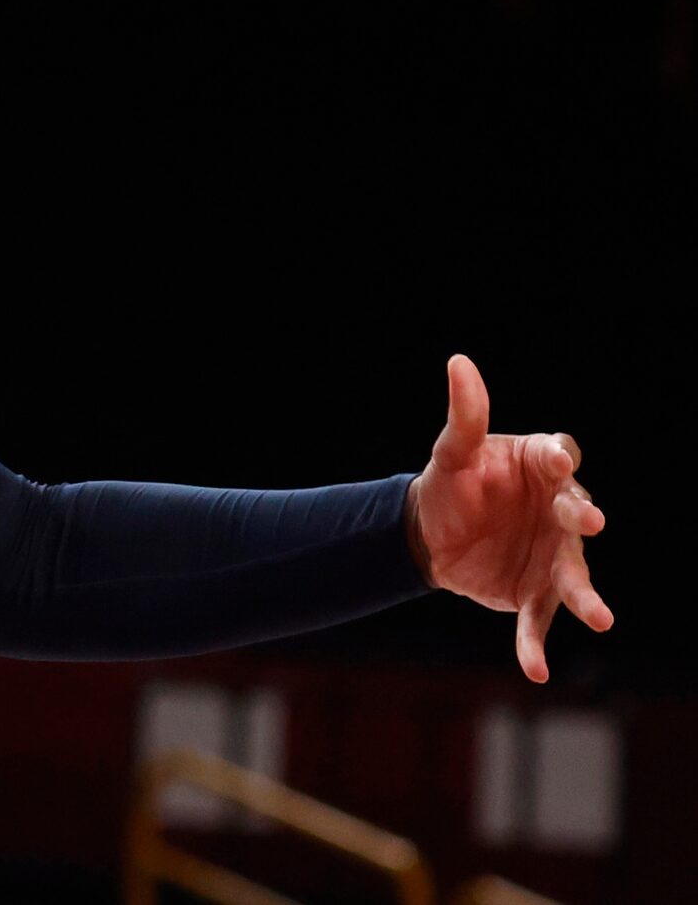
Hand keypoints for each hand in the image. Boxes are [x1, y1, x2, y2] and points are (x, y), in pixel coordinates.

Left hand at [409, 353, 613, 681]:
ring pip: (573, 575)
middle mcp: (557, 513)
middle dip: (582, 518)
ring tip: (601, 617)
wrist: (430, 534)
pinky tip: (532, 670)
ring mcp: (552, 557)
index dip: (558, 460)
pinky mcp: (534, 595)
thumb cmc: (451, 483)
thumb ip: (464, 415)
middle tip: (589, 523)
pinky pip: (537, 622)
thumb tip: (458, 362)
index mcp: (540, 470)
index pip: (557, 457)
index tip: (557, 463)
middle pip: (577, 514)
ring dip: (585, 596)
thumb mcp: (452, 452)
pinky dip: (535, 645)